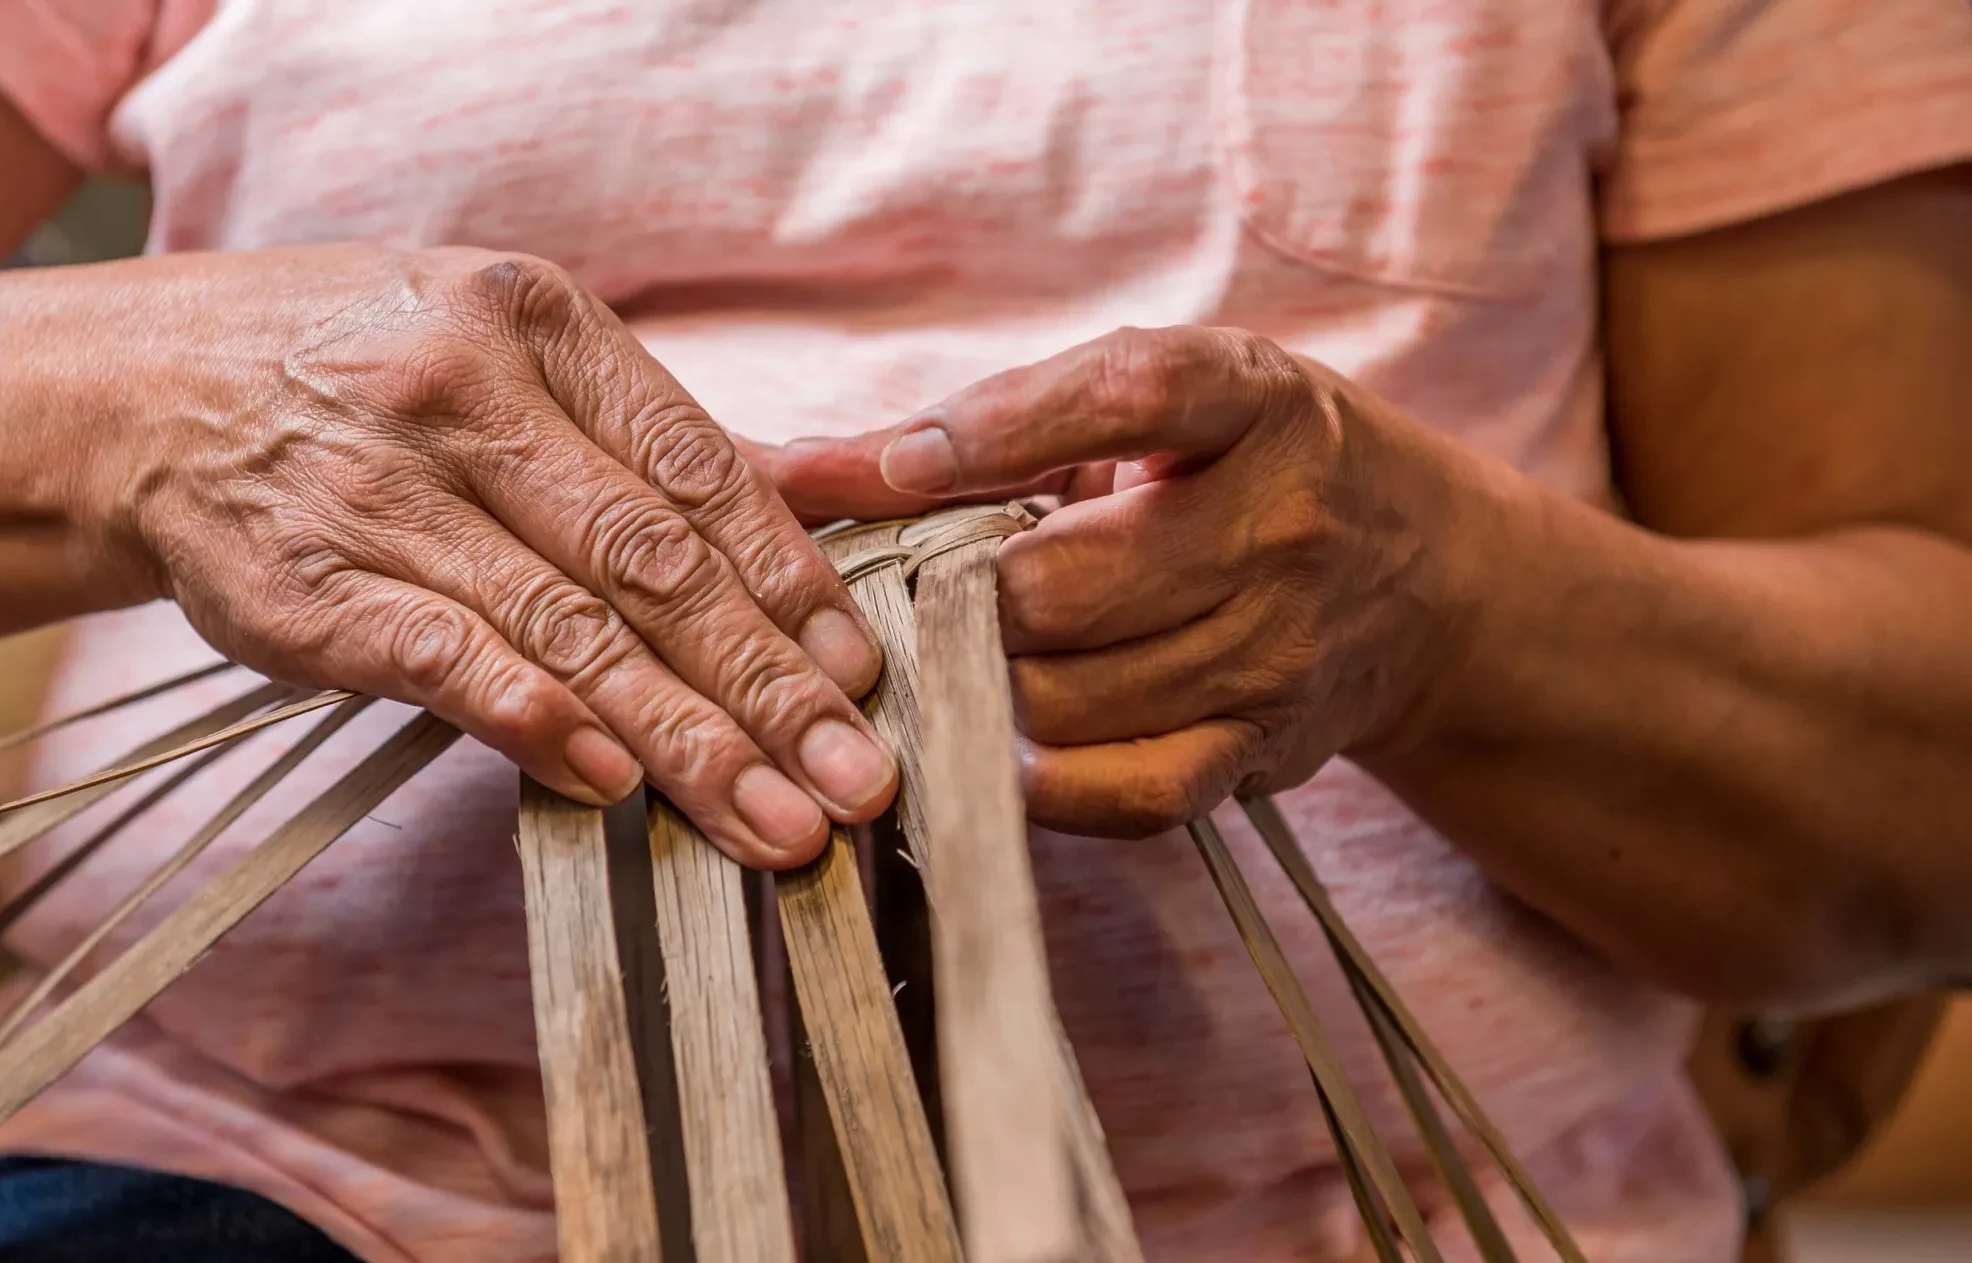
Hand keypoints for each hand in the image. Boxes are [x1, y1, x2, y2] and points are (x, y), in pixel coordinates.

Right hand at [95, 246, 894, 864]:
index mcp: (537, 322)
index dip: (792, 583)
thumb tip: (849, 488)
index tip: (864, 675)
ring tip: (775, 820)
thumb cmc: (364, 373)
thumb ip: (667, 435)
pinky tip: (613, 783)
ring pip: (566, 625)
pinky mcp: (305, 587)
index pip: (699, 469)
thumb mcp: (510, 350)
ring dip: (685, 737)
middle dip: (770, 684)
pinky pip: (441, 659)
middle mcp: (460, 391)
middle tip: (857, 779)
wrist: (140, 393)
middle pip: (651, 560)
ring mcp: (378, 489)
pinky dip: (532, 720)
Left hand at [762, 326, 1475, 836]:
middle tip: (923, 594)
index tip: (900, 463)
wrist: (1423, 578)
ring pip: (1069, 696)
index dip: (997, 429)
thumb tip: (785, 472)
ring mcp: (1280, 649)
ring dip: (986, 686)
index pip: (1129, 393)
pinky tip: (1009, 742)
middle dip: (963, 595)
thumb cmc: (1241, 471)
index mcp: (1252, 402)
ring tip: (963, 659)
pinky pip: (1125, 790)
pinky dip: (1041, 779)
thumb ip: (972, 433)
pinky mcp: (1264, 749)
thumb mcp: (1142, 414)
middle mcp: (1282, 523)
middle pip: (1064, 581)